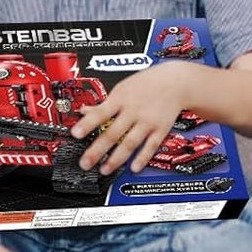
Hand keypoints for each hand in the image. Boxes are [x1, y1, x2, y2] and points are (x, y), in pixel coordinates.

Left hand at [71, 62, 193, 174]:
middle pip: (113, 132)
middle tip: (85, 163)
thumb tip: (84, 111)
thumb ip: (104, 103)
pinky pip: (150, 146)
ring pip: (130, 142)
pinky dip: (142, 158)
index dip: (87, 124)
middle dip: (98, 150)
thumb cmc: (146, 83)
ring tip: (105, 170)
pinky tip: (133, 168)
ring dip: (117, 158)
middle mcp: (134, 111)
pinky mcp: (160, 129)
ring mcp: (147, 121)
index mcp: (121, 98)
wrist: (175, 81)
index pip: (101, 112)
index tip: (75, 134)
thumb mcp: (122, 88)